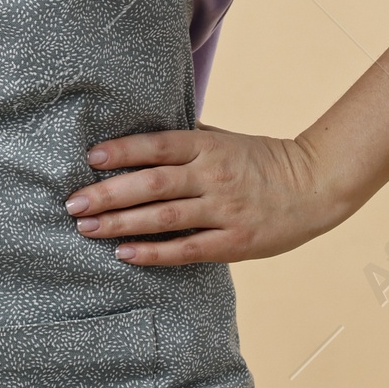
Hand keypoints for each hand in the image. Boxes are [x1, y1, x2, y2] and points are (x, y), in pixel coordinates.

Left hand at [63, 124, 349, 264]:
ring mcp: (224, 210)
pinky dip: (153, 253)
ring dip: (120, 223)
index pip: (157, 146)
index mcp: (209, 146)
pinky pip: (186, 250)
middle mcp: (213, 176)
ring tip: (85, 227)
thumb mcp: (225, 138)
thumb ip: (187, 138)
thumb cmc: (262, 159)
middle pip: (152, 184)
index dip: (122, 151)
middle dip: (108, 193)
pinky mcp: (234, 241)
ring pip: (163, 218)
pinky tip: (124, 253)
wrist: (316, 186)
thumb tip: (140, 133)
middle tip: (72, 202)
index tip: (89, 157)